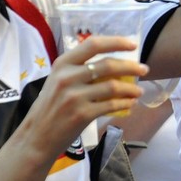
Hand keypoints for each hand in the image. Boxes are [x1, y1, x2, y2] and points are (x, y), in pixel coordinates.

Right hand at [23, 34, 148, 156]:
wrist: (37, 137)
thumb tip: (113, 65)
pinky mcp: (82, 114)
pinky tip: (130, 104)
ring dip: (131, 89)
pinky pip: (111, 105)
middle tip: (144, 69)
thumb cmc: (49, 107)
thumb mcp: (57, 81)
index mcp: (62, 64)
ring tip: (138, 91)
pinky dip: (124, 104)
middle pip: (108, 64)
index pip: (93, 44)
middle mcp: (67, 77)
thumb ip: (79, 70)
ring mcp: (75, 96)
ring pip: (113, 86)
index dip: (116, 42)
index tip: (132, 44)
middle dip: (131, 66)